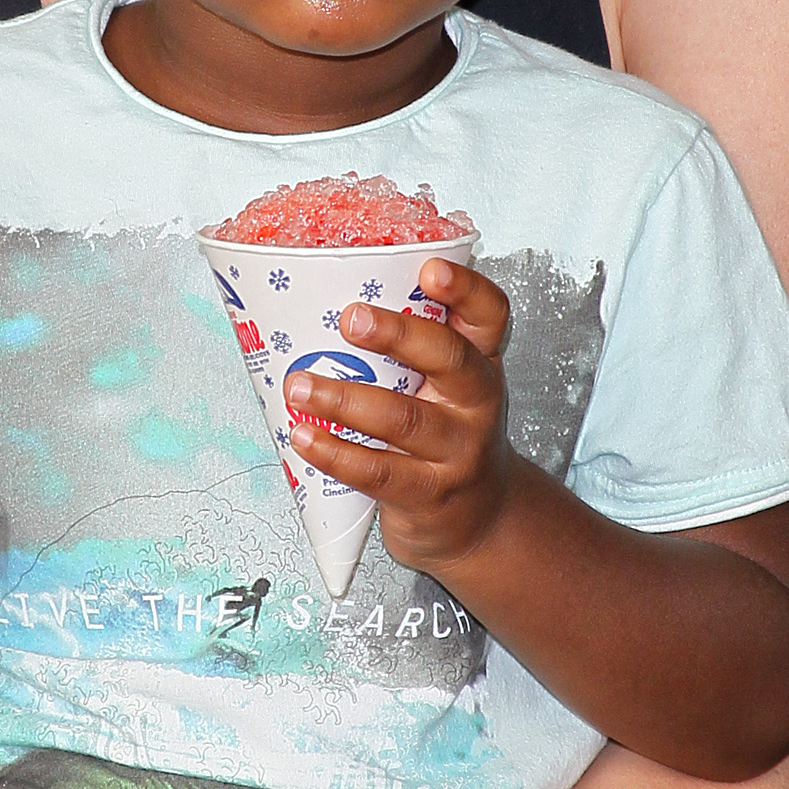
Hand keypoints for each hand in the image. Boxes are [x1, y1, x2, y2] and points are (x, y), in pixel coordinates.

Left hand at [283, 259, 514, 579]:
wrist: (479, 521)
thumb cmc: (445, 438)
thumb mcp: (446, 389)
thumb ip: (407, 353)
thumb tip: (314, 305)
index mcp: (480, 362)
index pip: (488, 315)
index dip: (465, 289)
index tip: (429, 268)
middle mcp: (478, 402)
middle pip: (450, 359)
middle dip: (399, 334)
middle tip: (349, 319)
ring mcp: (458, 451)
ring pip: (404, 419)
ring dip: (345, 399)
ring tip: (300, 386)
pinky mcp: (430, 494)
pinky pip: (379, 472)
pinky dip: (337, 453)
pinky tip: (303, 438)